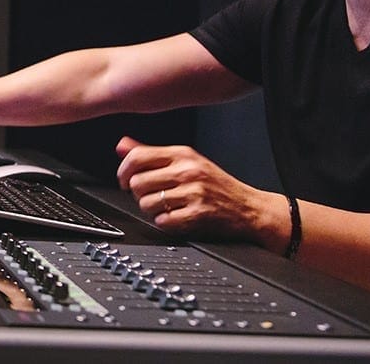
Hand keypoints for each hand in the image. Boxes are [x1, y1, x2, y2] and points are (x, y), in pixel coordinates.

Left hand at [115, 136, 282, 247]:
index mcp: (182, 154)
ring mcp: (193, 193)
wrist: (248, 208)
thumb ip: (152, 153)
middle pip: (136, 183)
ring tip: (167, 206)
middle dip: (139, 193)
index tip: (123, 180)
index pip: (137, 157)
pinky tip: (177, 217)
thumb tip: (122, 146)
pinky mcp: (197, 214)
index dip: (123, 171)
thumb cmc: (216, 184)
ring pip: (146, 204)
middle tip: (153, 195)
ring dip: (152, 209)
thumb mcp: (187, 160)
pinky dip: (166, 223)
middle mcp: (187, 171)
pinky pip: (162, 221)